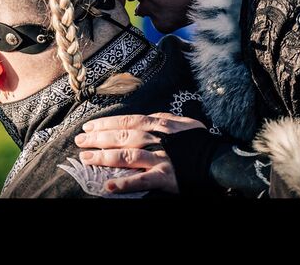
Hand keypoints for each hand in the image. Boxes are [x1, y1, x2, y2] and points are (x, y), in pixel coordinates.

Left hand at [74, 113, 206, 194]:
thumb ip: (164, 118)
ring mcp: (161, 158)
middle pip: (122, 136)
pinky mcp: (166, 177)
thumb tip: (150, 115)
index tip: (88, 126)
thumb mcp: (183, 123)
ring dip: (104, 157)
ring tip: (86, 159)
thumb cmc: (200, 142)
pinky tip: (108, 186)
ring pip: (127, 155)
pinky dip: (125, 183)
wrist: (220, 161)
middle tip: (79, 141)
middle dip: (98, 138)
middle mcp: (157, 139)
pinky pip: (142, 180)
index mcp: (159, 125)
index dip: (105, 124)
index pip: (126, 121)